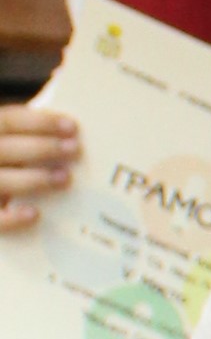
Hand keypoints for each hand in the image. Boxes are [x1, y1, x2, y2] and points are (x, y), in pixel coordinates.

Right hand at [0, 98, 81, 230]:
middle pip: (5, 148)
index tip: (72, 127)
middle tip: (74, 150)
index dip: (40, 122)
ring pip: (1, 180)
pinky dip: (13, 217)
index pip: (8, 120)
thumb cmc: (10, 168)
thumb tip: (69, 140)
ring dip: (34, 178)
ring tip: (65, 178)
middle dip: (42, 148)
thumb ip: (28, 145)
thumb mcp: (13, 153)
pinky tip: (35, 214)